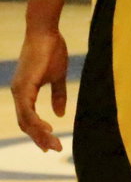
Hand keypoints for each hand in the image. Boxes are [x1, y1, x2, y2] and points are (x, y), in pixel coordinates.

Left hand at [11, 28, 69, 151]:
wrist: (45, 32)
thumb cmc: (52, 50)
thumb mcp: (58, 76)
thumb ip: (58, 96)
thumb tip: (59, 115)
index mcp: (25, 92)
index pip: (29, 119)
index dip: (39, 133)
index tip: (52, 145)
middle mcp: (18, 94)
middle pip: (26, 124)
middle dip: (40, 139)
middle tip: (54, 150)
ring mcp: (19, 90)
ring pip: (25, 121)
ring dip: (39, 135)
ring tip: (52, 144)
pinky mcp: (23, 86)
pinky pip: (27, 110)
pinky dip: (36, 122)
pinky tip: (47, 129)